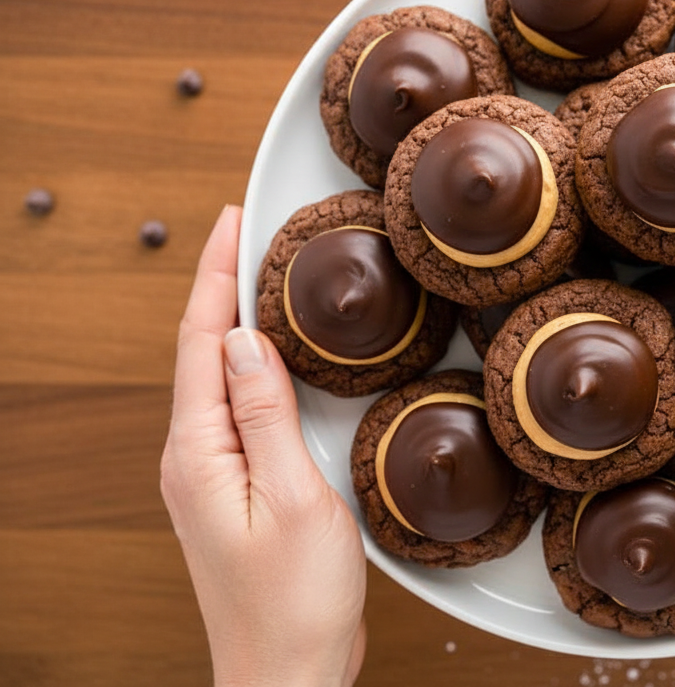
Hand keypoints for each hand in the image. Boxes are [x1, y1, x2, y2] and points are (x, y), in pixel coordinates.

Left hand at [160, 206, 367, 686]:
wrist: (286, 675)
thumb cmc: (295, 602)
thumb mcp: (296, 499)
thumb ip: (266, 414)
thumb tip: (243, 339)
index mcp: (199, 453)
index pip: (198, 343)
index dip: (214, 275)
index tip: (232, 220)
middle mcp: (193, 458)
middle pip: (200, 352)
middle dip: (220, 285)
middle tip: (252, 232)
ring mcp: (210, 475)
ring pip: (219, 378)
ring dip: (235, 321)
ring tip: (264, 275)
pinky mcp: (234, 489)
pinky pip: (237, 408)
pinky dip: (254, 366)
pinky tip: (276, 356)